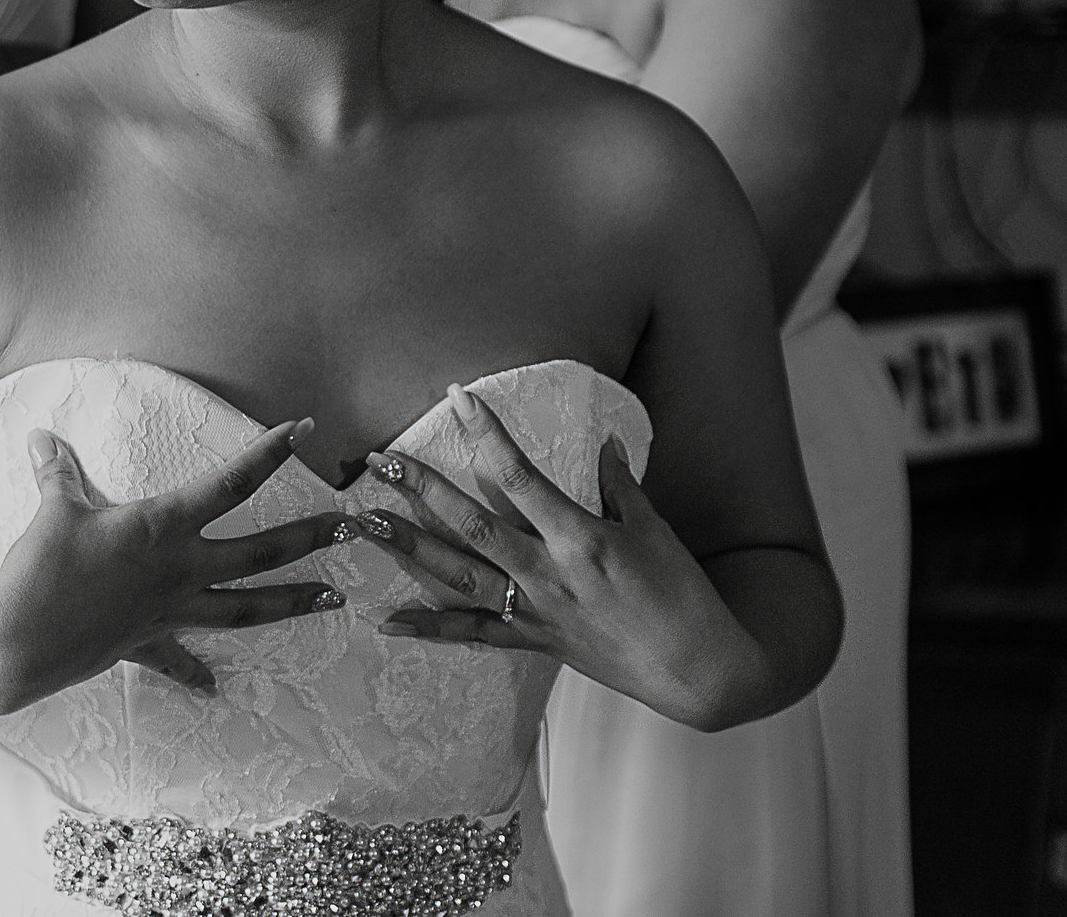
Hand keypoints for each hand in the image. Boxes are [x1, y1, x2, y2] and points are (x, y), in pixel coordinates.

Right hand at [0, 419, 354, 711]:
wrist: (18, 644)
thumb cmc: (40, 572)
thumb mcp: (53, 511)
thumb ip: (58, 474)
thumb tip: (43, 437)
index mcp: (163, 527)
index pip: (229, 484)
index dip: (268, 454)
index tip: (302, 430)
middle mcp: (180, 570)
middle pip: (261, 552)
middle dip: (310, 537)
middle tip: (353, 527)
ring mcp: (170, 611)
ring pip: (246, 608)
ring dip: (292, 603)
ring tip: (334, 600)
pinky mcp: (147, 643)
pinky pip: (178, 660)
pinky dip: (196, 672)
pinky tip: (214, 688)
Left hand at [352, 385, 770, 729]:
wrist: (701, 671)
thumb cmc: (684, 595)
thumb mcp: (655, 530)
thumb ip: (620, 484)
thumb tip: (605, 442)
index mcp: (582, 537)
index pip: (520, 475)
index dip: (486, 433)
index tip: (456, 397)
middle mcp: (549, 573)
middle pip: (472, 525)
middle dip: (422, 489)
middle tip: (379, 460)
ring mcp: (537, 611)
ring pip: (459, 577)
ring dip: (409, 548)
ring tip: (365, 524)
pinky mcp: (534, 642)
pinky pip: (473, 635)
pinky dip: (429, 628)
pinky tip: (386, 620)